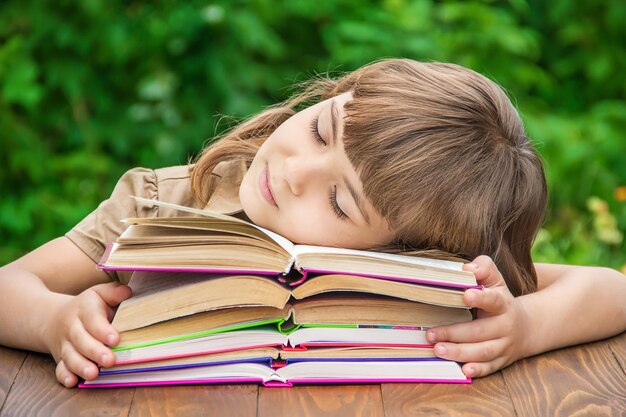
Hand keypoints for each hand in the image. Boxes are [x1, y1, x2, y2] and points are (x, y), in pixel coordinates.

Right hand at [44, 282, 131, 386]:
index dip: (103, 330)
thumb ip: (113, 292)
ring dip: (81, 366)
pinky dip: (64, 376)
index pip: (92, 320)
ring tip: (93, 374)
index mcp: (84, 310)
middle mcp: (72, 328)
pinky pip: (59, 369)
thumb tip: (128, 292)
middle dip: (95, 352)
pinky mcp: (60, 359)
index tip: (115, 339)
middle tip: (110, 360)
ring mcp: (65, 345)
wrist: (52, 318)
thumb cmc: (87, 306)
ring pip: (70, 356)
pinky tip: (72, 382)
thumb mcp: (99, 294)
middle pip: (81, 340)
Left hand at [425, 255, 529, 377]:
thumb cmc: (499, 299)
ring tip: (438, 349)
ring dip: (460, 352)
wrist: (525, 327)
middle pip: (480, 331)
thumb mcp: (495, 280)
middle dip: (455, 333)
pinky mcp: (502, 360)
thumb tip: (467, 267)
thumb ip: (484, 268)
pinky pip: (490, 367)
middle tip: (431, 334)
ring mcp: (504, 345)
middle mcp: (505, 326)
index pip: (493, 300)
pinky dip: (478, 370)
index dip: (481, 297)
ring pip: (483, 352)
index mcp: (502, 304)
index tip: (465, 294)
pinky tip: (463, 370)